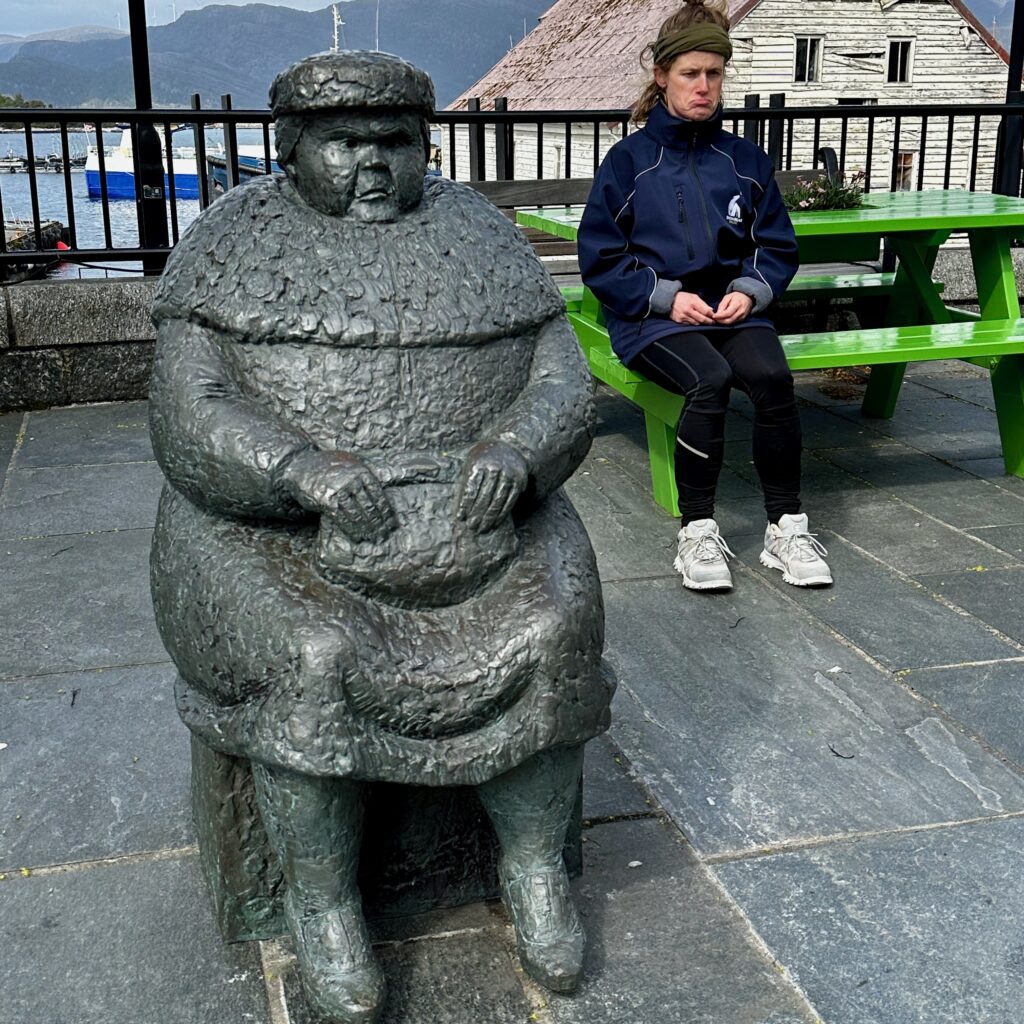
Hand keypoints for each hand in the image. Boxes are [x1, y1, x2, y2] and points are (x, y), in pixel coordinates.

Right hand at [277, 448, 395, 541]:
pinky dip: (350, 529)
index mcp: (361, 471)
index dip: (386, 512)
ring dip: (366, 529)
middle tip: (384, 536)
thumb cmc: (329, 468)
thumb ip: (364, 478)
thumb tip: (385, 494)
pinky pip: (341, 518)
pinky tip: (356, 536)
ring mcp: (338, 489)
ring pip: (356, 514)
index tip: (391, 525)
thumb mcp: (350, 465)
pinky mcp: (326, 500)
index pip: (378, 495)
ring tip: (372, 539)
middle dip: (378, 524)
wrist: (300, 465)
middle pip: (369, 506)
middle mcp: (351, 480)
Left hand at [456, 441, 528, 531]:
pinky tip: (495, 523)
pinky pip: (509, 501)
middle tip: (471, 527)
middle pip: (484, 497)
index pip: (471, 488)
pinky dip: (502, 514)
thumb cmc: (484, 457)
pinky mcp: (519, 482)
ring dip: (489, 518)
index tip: (460, 518)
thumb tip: (443, 486)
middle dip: (477, 514)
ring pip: (497, 501)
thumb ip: (461, 475)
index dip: (465, 505)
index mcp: (479, 463)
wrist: (510, 447)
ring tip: (482, 529)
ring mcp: (508, 475)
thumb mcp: (470, 459)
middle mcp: (495, 468)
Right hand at [669, 290, 715, 325]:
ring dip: (701, 323)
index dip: (711, 315)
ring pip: (696, 323)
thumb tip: (710, 311)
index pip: (706, 312)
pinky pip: (689, 324)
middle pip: (702, 319)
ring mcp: (683, 316)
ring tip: (704, 321)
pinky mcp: (679, 321)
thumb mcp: (694, 297)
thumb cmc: (683, 297)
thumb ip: (703, 304)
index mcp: (693, 303)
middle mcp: (688, 310)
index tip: (714, 317)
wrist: (669, 300)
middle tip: (712, 323)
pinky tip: (696, 321)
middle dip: (709, 322)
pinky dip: (694, 323)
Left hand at [712, 291, 753, 324]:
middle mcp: (741, 311)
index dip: (720, 316)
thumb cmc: (736, 297)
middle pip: (729, 320)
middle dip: (720, 321)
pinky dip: (727, 322)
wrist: (747, 298)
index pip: (728, 313)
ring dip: (723, 322)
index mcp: (738, 304)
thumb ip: (722, 305)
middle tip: (715, 319)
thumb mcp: (728, 297)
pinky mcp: (742, 319)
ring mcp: (743, 316)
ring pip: (731, 323)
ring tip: (718, 319)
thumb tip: (717, 314)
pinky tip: (723, 319)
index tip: (714, 316)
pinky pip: (733, 323)